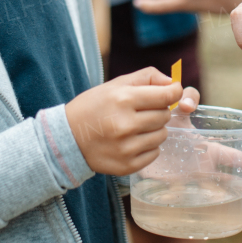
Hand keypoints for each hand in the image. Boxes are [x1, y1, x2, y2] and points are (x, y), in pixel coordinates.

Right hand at [65, 68, 198, 175]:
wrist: (68, 139)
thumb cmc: (93, 107)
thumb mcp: (115, 84)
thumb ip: (147, 77)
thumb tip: (173, 83)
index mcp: (123, 100)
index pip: (166, 96)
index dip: (174, 92)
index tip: (172, 93)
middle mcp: (126, 125)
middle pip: (165, 116)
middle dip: (159, 110)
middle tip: (142, 111)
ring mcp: (127, 148)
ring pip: (162, 135)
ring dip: (154, 129)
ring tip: (135, 126)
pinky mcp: (127, 165)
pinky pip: (155, 153)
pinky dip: (148, 146)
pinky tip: (131, 141)